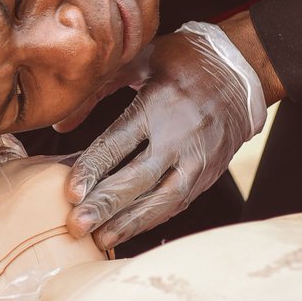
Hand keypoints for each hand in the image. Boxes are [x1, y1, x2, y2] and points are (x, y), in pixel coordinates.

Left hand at [64, 21, 266, 247]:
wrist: (241, 71)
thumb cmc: (184, 60)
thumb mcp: (139, 62)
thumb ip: (98, 92)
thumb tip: (60, 126)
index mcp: (158, 105)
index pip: (118, 144)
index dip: (92, 169)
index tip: (69, 192)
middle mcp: (180, 136)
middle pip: (138, 179)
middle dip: (106, 205)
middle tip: (78, 225)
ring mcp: (199, 158)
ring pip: (163, 199)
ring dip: (131, 222)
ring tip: (102, 240)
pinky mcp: (209, 172)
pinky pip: (180, 202)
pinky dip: (154, 219)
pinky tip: (131, 229)